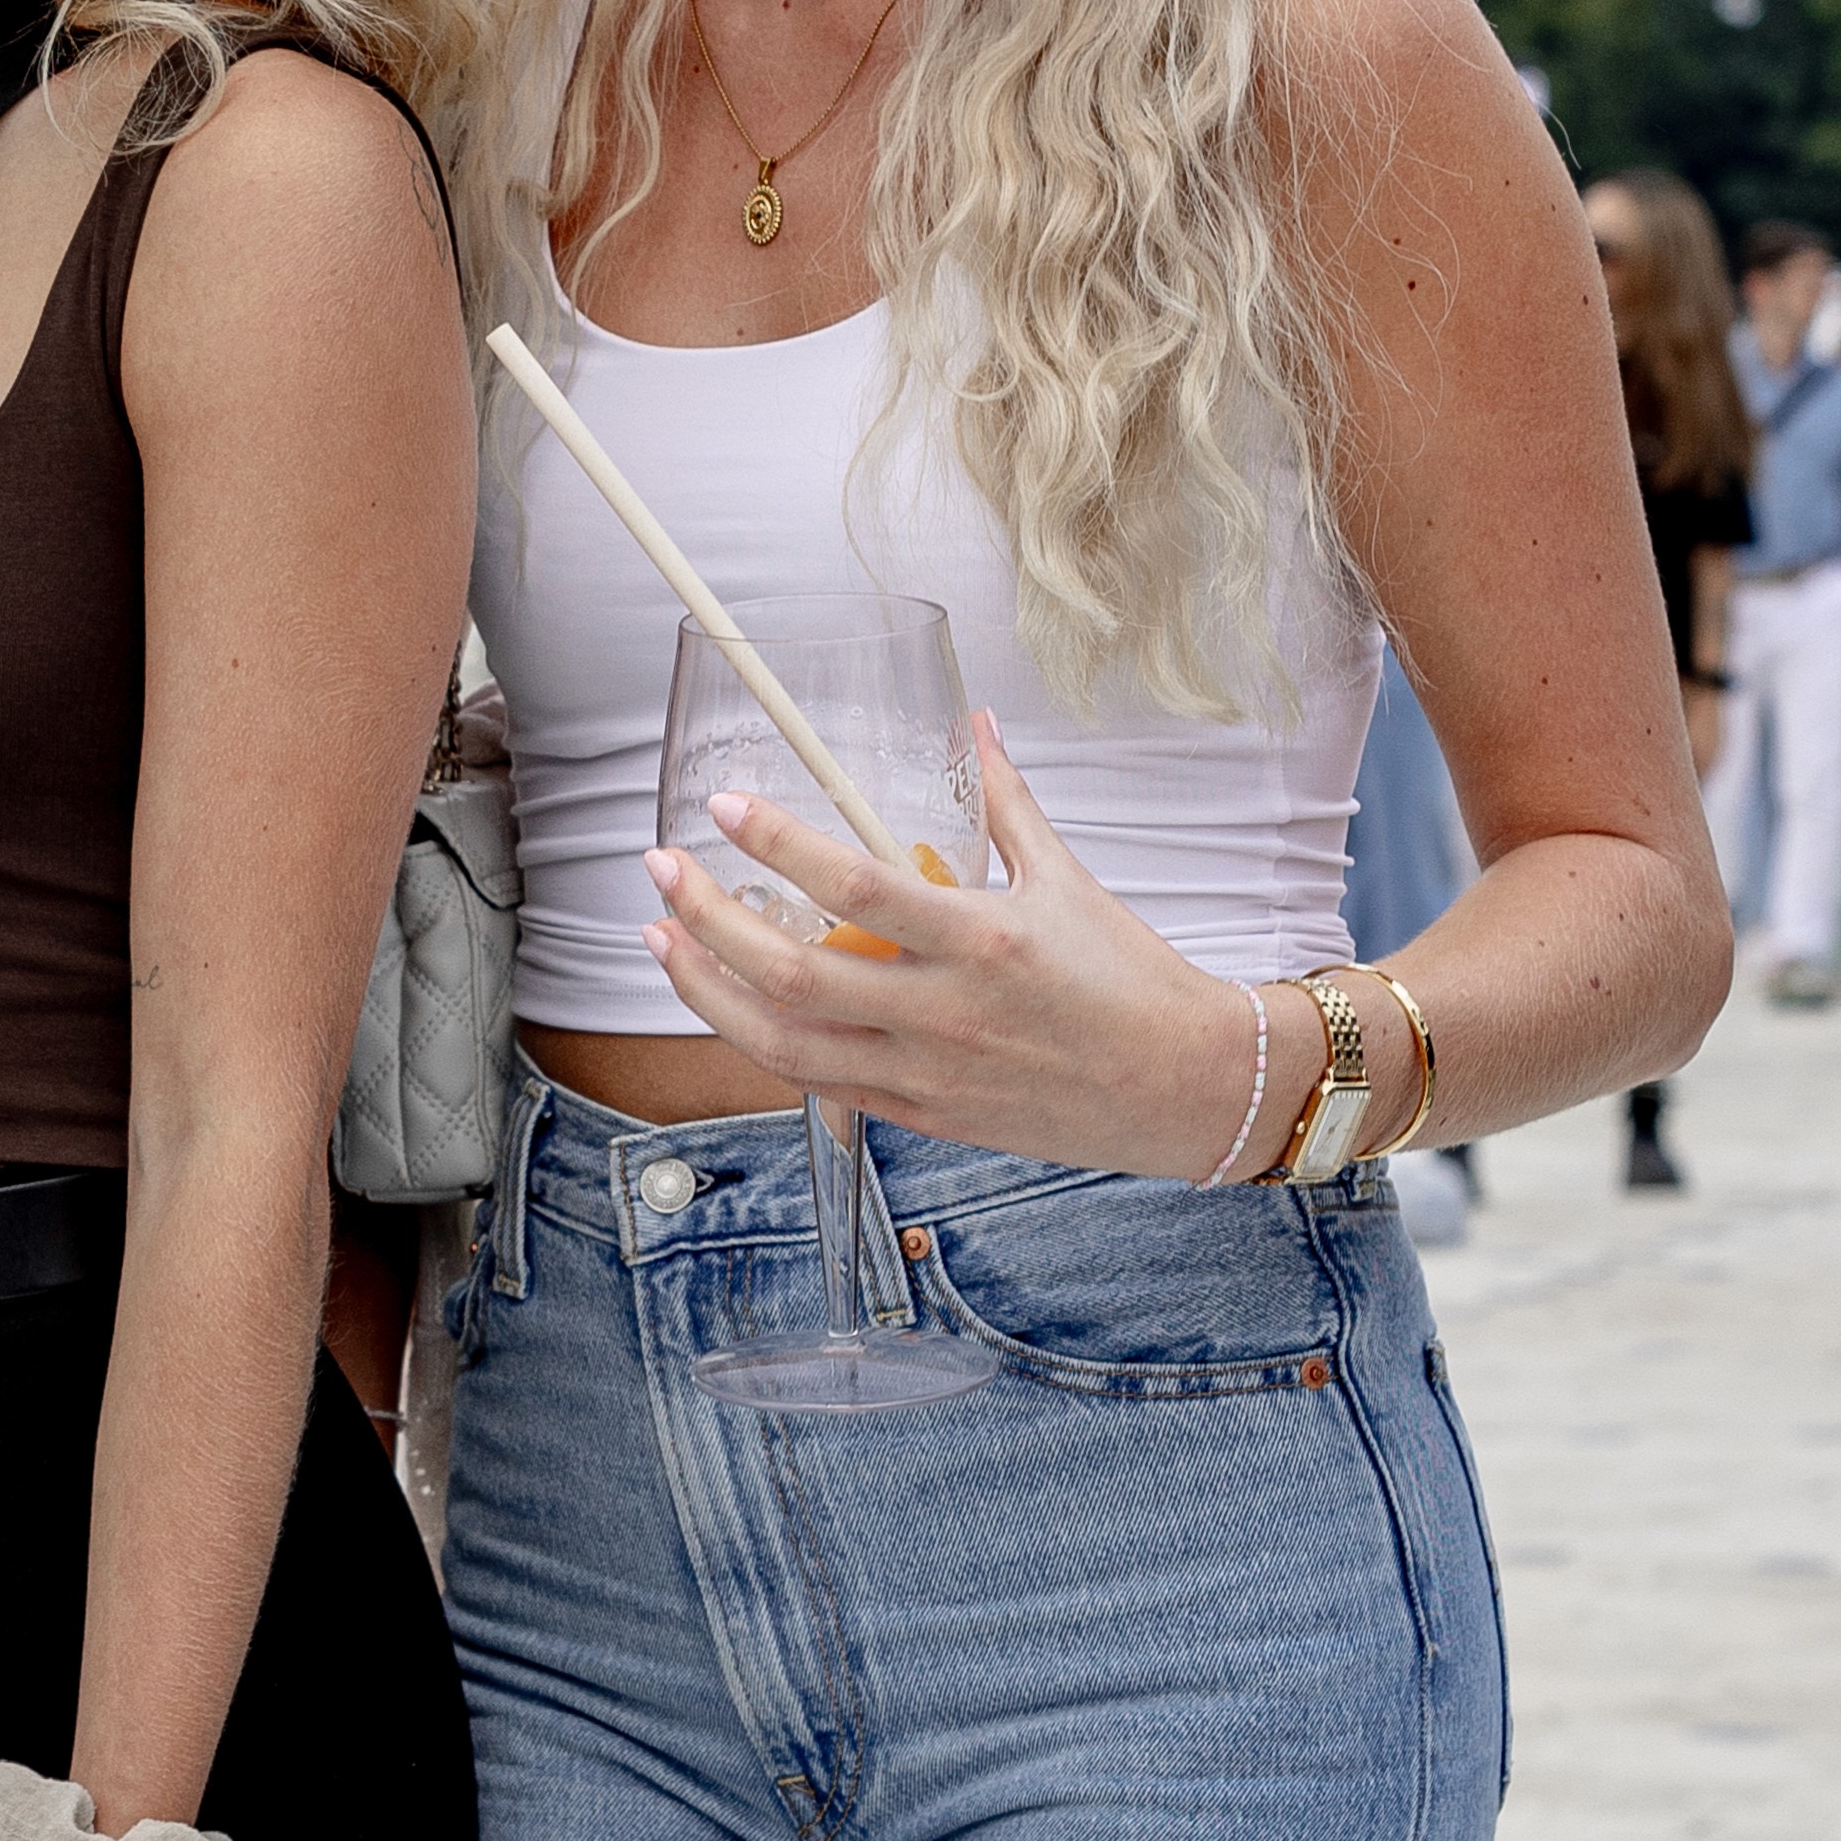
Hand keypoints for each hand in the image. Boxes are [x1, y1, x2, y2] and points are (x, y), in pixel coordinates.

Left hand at [648, 716, 1260, 1172]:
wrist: (1182, 1087)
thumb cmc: (1131, 980)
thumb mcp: (1068, 878)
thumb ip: (1004, 802)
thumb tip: (970, 724)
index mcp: (984, 940)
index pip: (855, 888)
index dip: (778, 844)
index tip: (723, 807)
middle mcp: (946, 1014)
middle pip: (792, 975)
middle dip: (708, 920)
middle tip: (658, 868)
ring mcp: (927, 1074)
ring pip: (784, 1043)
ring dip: (705, 989)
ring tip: (660, 937)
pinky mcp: (923, 1116)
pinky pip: (819, 1081)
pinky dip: (762, 1040)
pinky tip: (728, 1001)